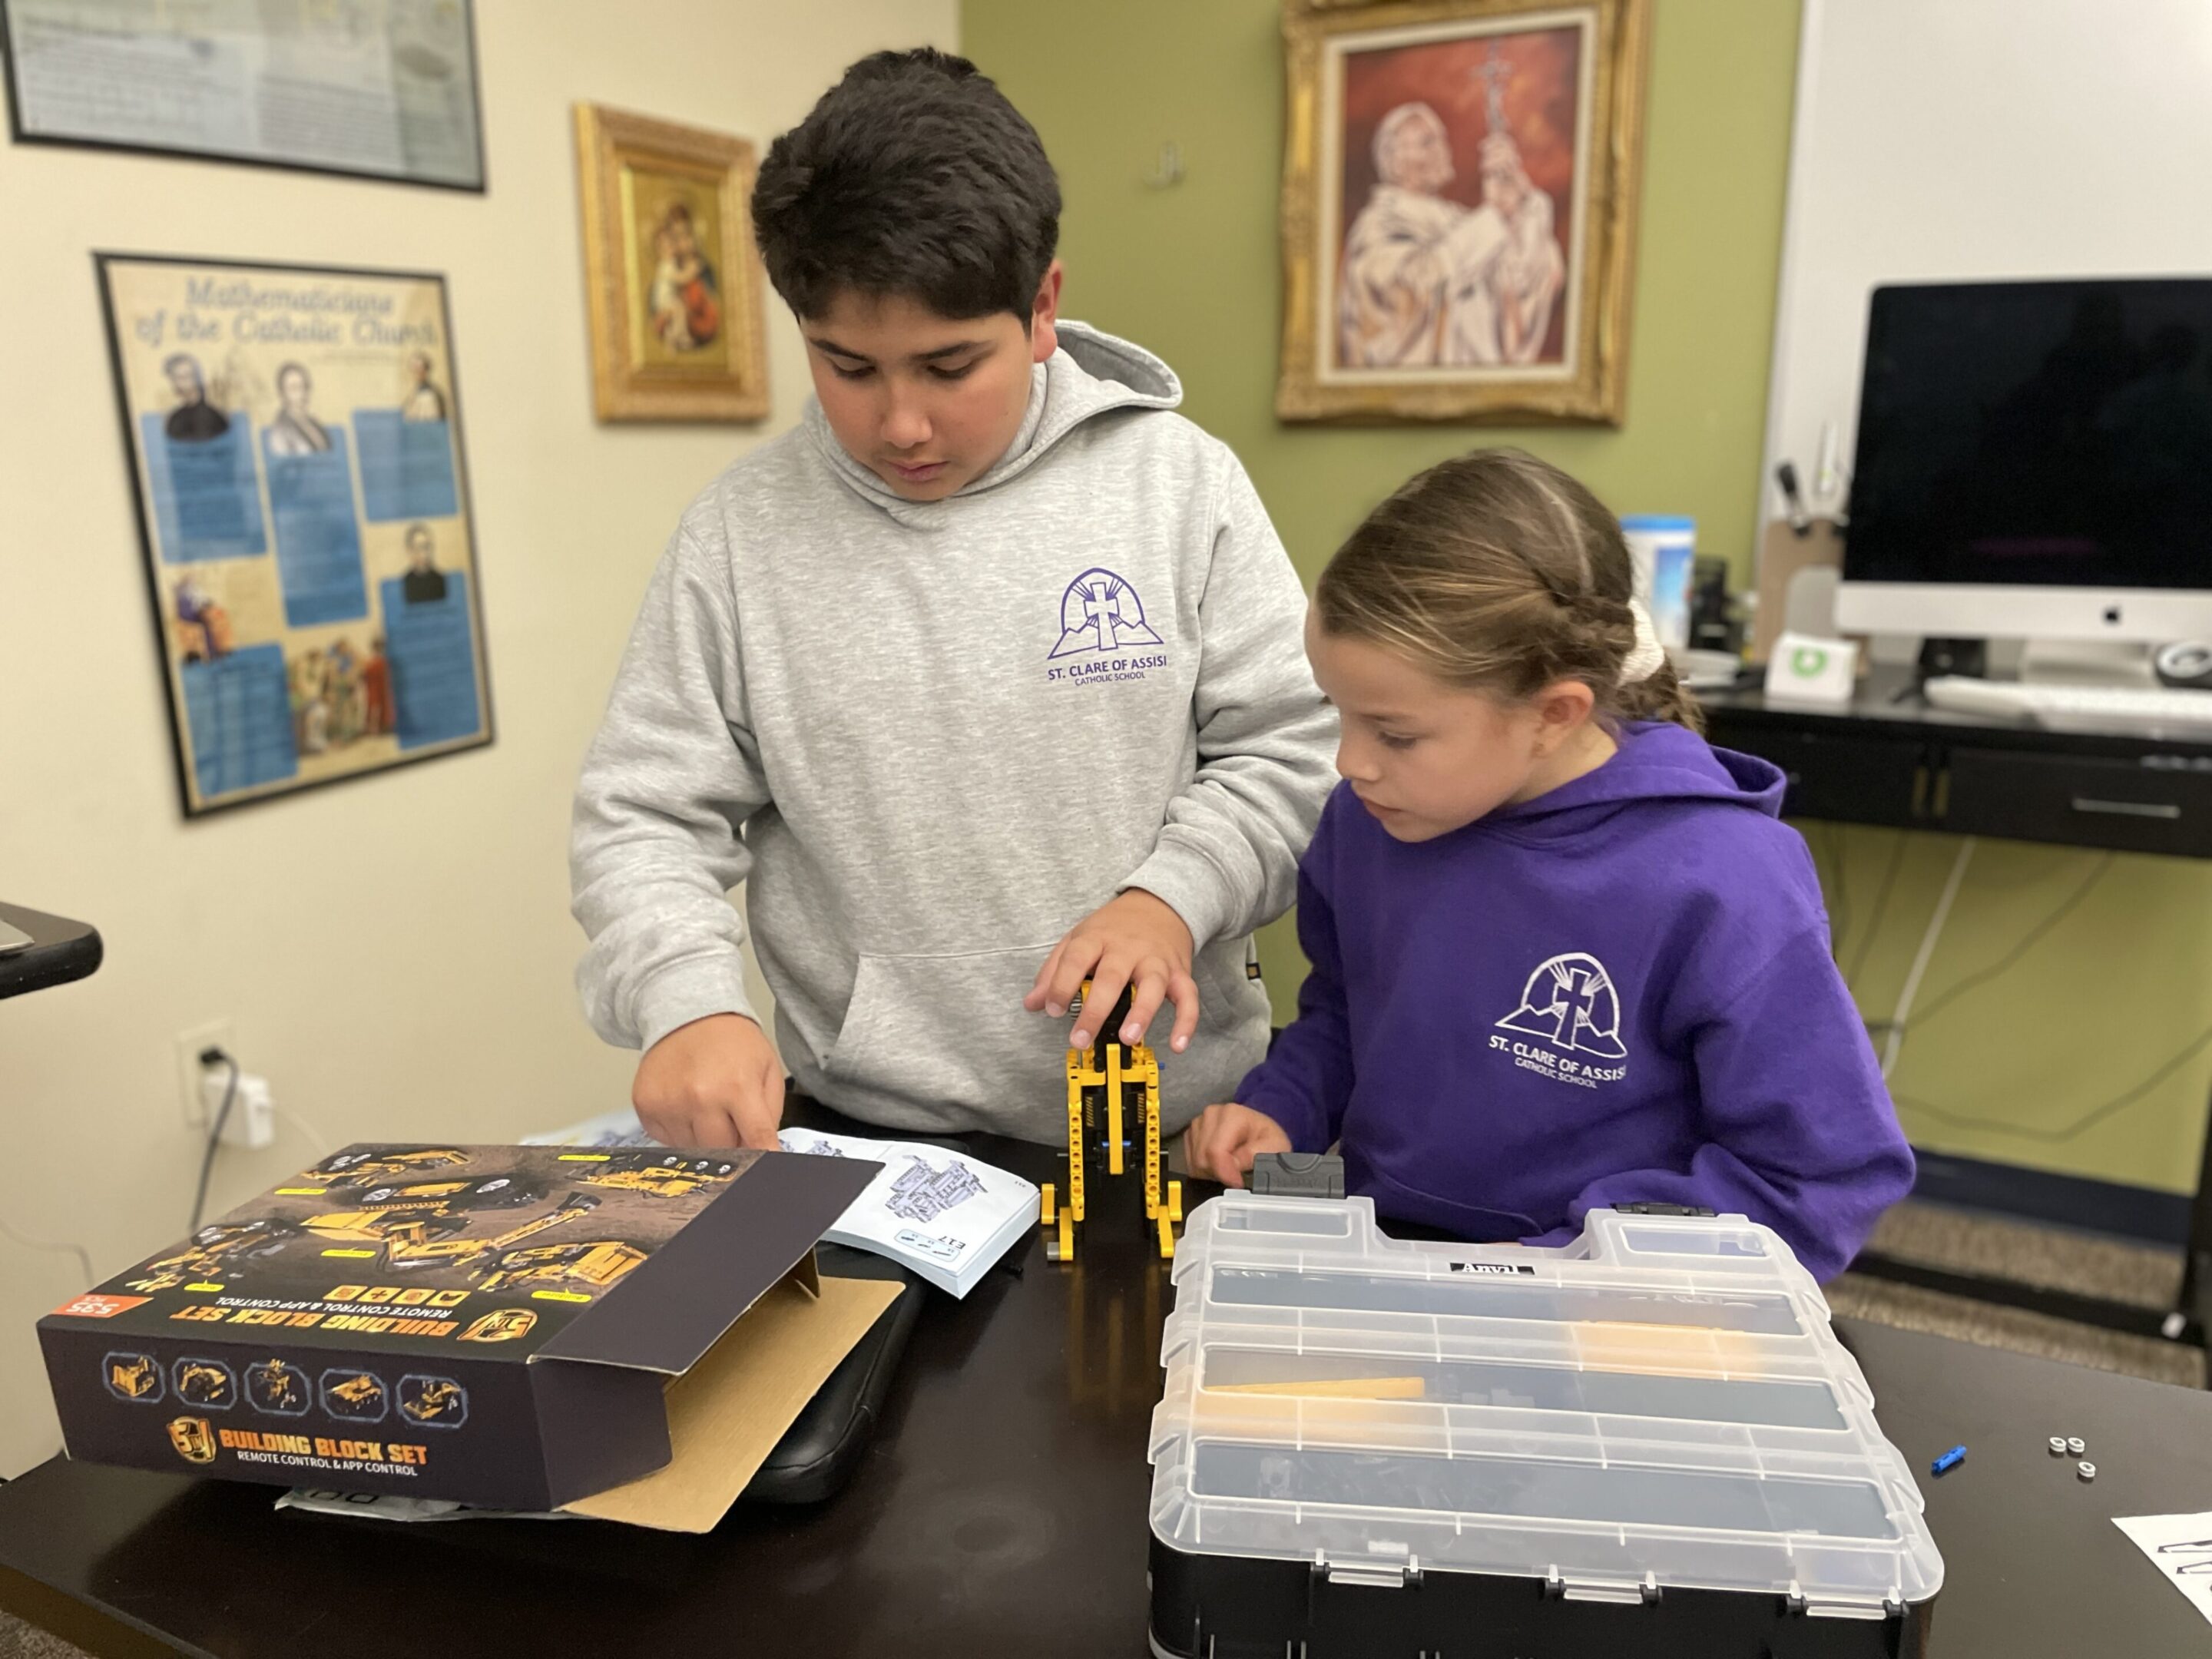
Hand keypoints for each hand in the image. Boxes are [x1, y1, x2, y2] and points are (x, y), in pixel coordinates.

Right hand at [632, 1013, 783, 1148]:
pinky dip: (680, 1131)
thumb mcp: (767, 1068)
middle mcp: (700, 1097)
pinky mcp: (646, 1106)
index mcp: (737, 1086)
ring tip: (707, 1104)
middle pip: (722, 1151)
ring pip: (693, 1149)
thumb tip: (765, 1152)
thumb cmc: (732, 1042)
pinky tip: (686, 1104)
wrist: (686, 1014)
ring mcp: (669, 1104)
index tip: (766, 1171)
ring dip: (704, 1137)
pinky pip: (667, 1140)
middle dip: (732, 1143)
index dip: (764, 1158)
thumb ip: (769, 1114)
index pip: (756, 1140)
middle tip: (732, 1118)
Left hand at [1024, 889, 1197, 1052]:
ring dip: (1141, 1013)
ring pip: (1153, 986)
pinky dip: (1187, 1022)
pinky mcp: (1180, 972)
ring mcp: (1156, 960)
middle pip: (1112, 977)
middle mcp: (1128, 948)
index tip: (1052, 1009)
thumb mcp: (1078, 939)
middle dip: (1095, 1011)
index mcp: (1097, 938)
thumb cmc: (1114, 927)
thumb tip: (1033, 1003)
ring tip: (1128, 1038)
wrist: (1159, 904)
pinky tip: (1179, 1045)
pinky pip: (1188, 998)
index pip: (1076, 959)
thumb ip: (1054, 971)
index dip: (1061, 985)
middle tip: (1080, 1038)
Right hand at [1182, 1103, 1291, 1187]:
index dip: (1225, 1173)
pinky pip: (1190, 1163)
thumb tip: (1235, 1165)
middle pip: (1202, 1158)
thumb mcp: (1275, 1147)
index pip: (1215, 1151)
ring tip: (1230, 1168)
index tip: (1238, 1183)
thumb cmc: (1268, 1139)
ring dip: (1211, 1172)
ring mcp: (1198, 1123)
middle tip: (1237, 1175)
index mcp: (1231, 1114)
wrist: (1260, 1132)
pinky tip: (1219, 1165)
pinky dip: (1204, 1170)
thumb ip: (1256, 1155)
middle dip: (1219, 1173)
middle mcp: (1210, 1114)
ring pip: (1195, 1162)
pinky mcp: (1191, 1134)